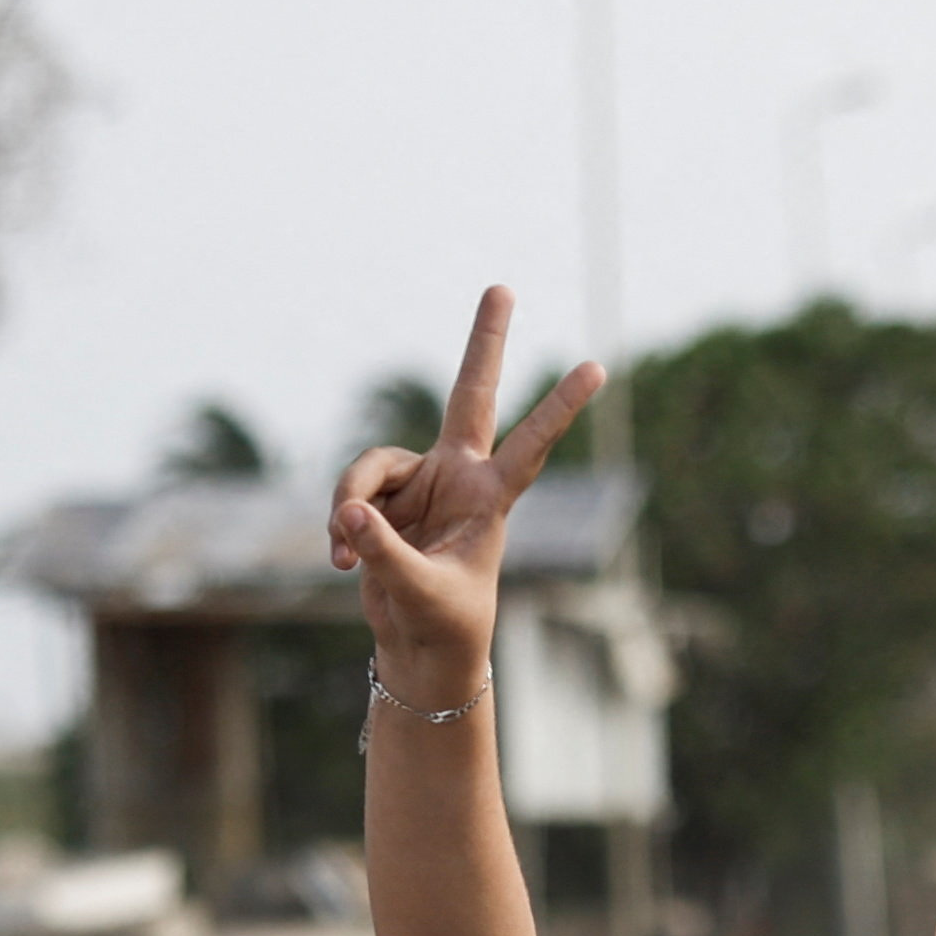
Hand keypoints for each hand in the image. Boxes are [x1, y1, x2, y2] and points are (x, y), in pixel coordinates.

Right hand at [328, 286, 603, 711]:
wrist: (419, 647)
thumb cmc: (440, 624)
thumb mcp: (416, 592)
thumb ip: (383, 550)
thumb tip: (348, 510)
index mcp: (489, 499)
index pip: (530, 445)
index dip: (558, 407)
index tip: (596, 369)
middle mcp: (459, 477)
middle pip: (471, 394)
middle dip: (484, 343)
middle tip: (502, 288)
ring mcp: (421, 481)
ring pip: (371, 465)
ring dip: (350, 502)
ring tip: (345, 555)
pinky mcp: (383, 497)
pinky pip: (350, 491)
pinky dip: (340, 522)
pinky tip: (340, 561)